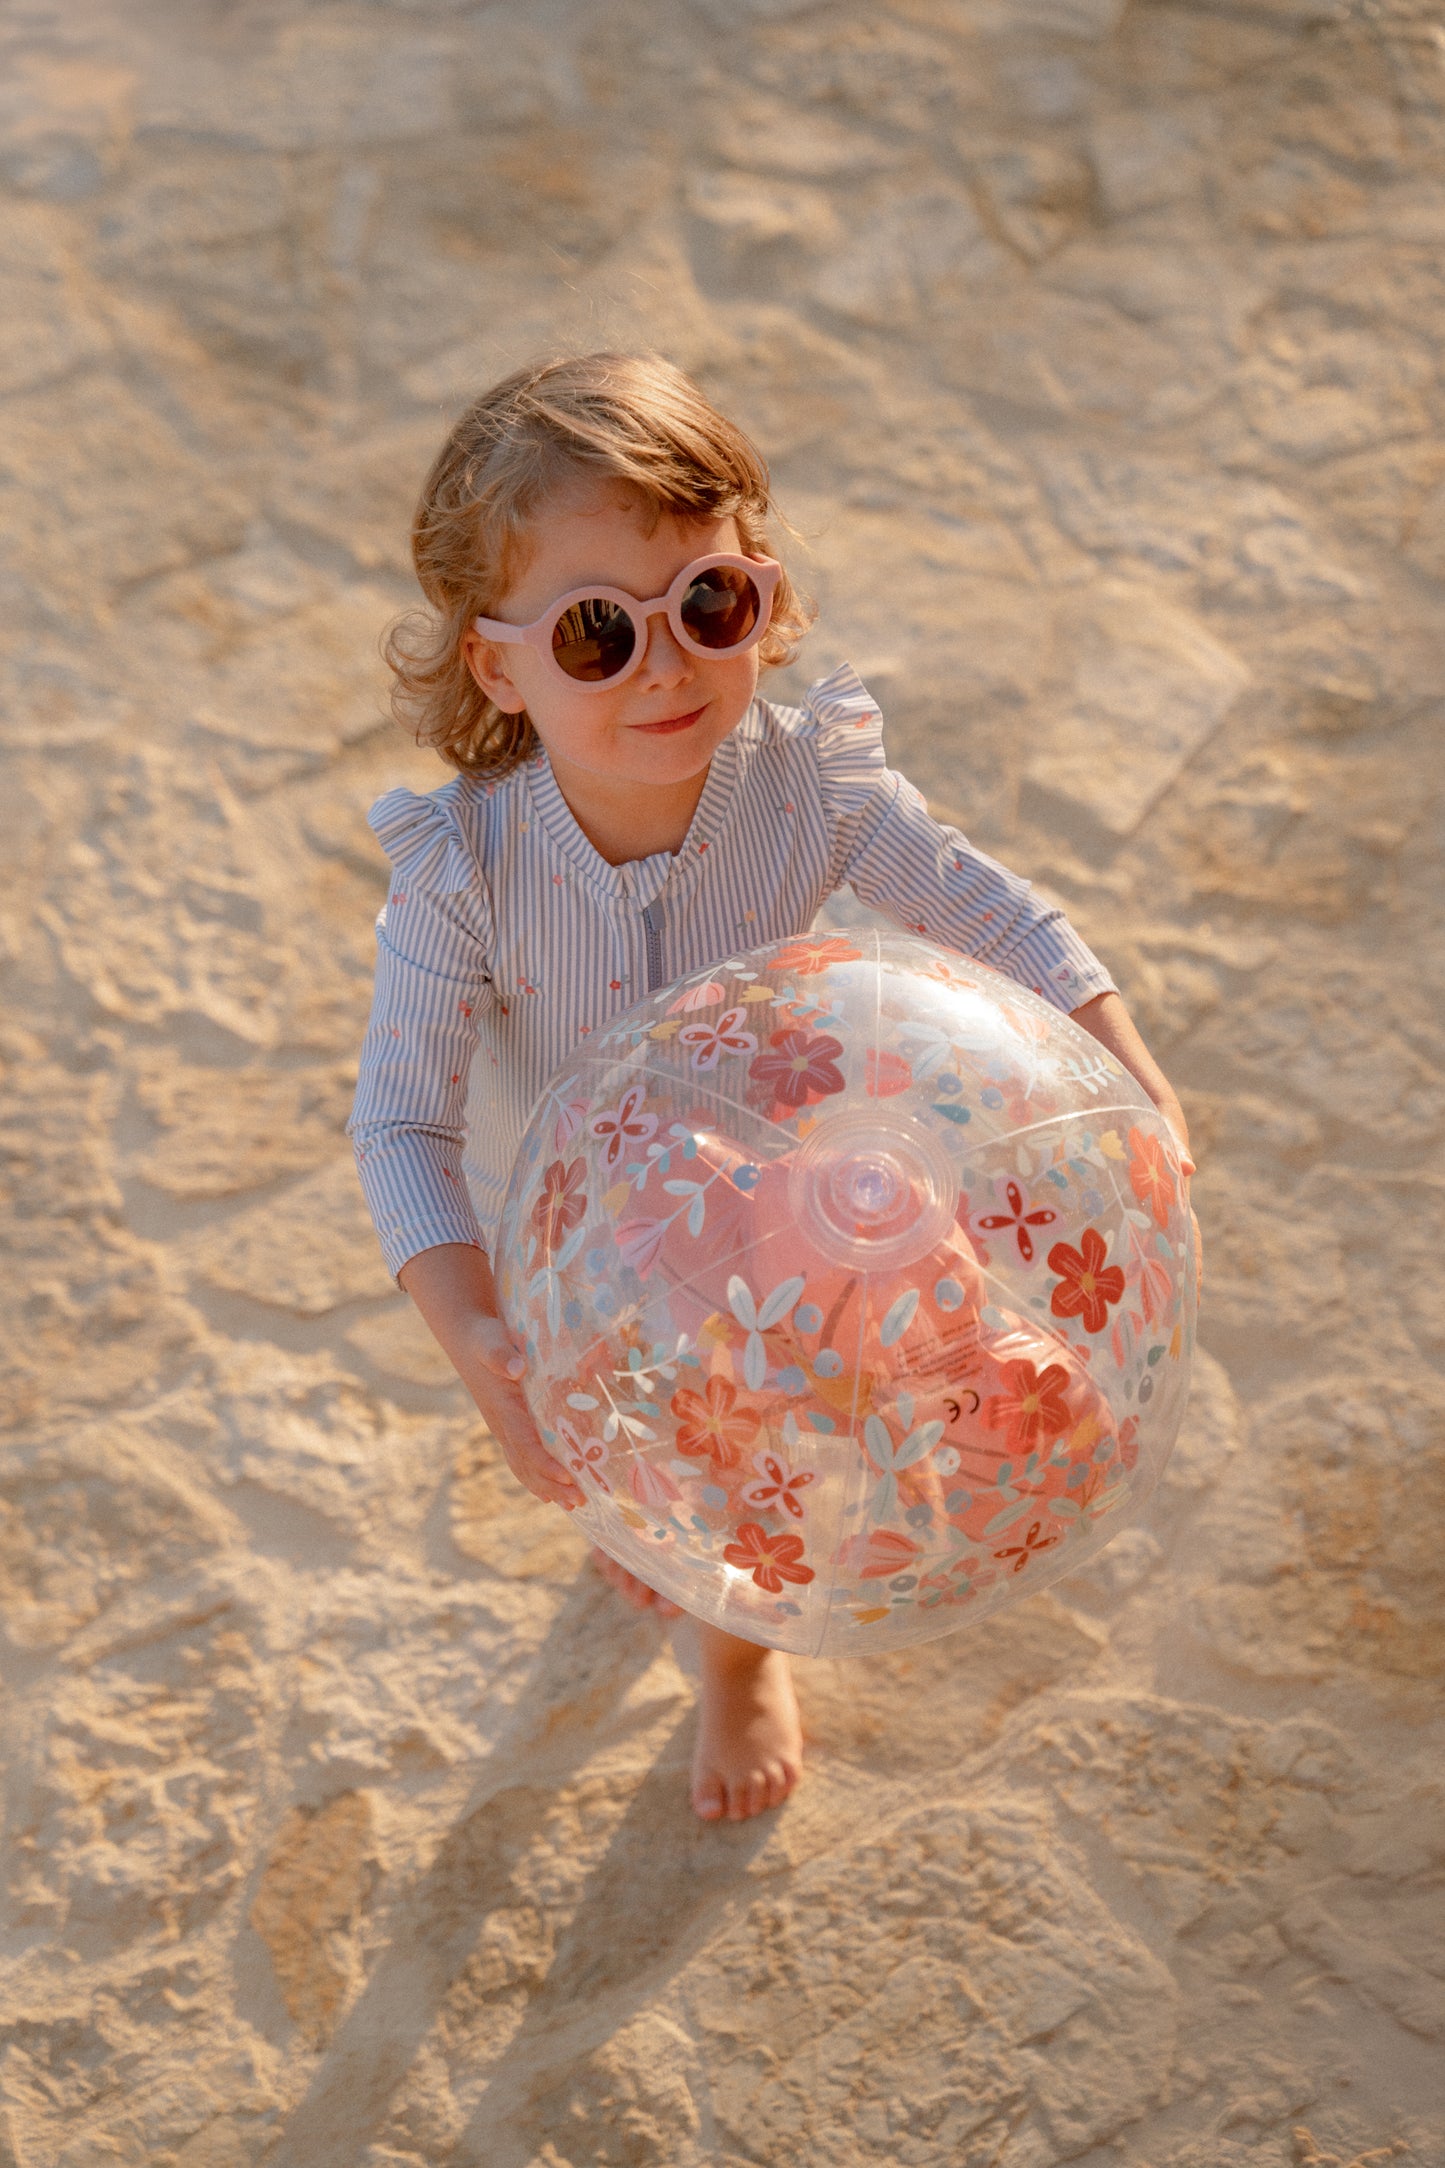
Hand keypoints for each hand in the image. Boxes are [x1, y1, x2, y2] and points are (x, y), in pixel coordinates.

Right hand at [453, 1312, 584, 1512]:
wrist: (468, 1339)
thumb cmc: (484, 1339)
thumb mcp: (491, 1341)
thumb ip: (501, 1354)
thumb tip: (517, 1368)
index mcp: (502, 1409)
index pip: (524, 1444)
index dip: (544, 1463)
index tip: (567, 1477)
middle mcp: (501, 1425)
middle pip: (526, 1464)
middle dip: (551, 1484)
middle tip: (579, 1502)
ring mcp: (504, 1428)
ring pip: (523, 1466)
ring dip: (546, 1486)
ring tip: (572, 1505)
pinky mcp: (509, 1425)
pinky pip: (522, 1457)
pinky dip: (537, 1476)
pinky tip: (551, 1490)